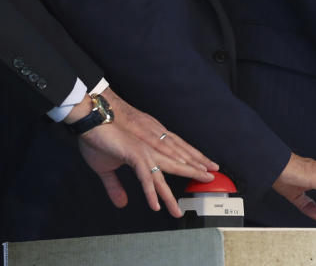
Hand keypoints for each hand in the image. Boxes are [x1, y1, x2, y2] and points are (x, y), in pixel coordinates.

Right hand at [73, 88, 217, 217]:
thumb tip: (122, 204)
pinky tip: (156, 205)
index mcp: (149, 149)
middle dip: (195, 172)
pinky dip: (151, 192)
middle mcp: (151, 150)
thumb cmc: (98, 141)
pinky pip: (146, 177)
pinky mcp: (134, 155)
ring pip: (165, 174)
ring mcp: (145, 152)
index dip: (190, 165)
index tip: (204, 171)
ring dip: (173, 193)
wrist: (90, 123)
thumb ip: (116, 187)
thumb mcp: (107, 170)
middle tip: (211, 179)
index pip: (175, 159)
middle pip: (177, 164)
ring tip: (181, 206)